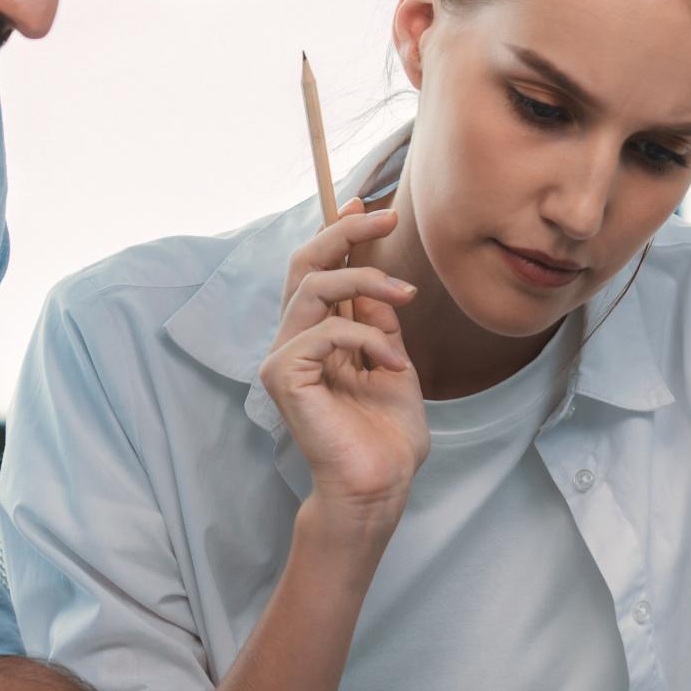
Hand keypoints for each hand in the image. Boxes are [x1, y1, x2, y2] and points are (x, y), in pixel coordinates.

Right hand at [256, 201, 427, 526]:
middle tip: (386, 218)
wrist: (378, 485)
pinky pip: (325, 331)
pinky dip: (367, 339)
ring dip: (366, 281)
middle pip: (305, 265)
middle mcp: (292, 341)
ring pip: (314, 287)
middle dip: (344, 233)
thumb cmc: (386, 436)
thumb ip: (378, 322)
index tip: (365, 205)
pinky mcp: (283, 375)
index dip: (338, 234)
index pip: (317, 271)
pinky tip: (393, 364)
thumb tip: (379, 278)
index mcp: (316, 337)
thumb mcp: (392, 362)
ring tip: (407, 297)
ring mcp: (283, 357)